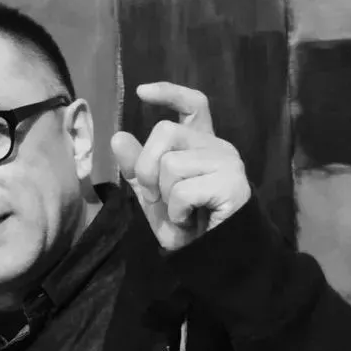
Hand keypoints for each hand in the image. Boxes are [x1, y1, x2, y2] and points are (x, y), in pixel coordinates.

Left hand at [111, 82, 250, 250]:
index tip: (141, 92)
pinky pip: (183, 191)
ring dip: (165, 198)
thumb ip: (137, 168)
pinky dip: (177, 213)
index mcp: (201, 145)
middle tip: (157, 199)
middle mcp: (218, 147)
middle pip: (165, 131)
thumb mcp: (153, 196)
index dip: (169, 93)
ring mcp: (228, 163)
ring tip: (180, 214)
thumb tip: (118, 136)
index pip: (193, 104)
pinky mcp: (232, 184)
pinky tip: (190, 222)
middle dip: (146, 168)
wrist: (211, 257)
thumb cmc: (187, 226)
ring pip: (171, 163)